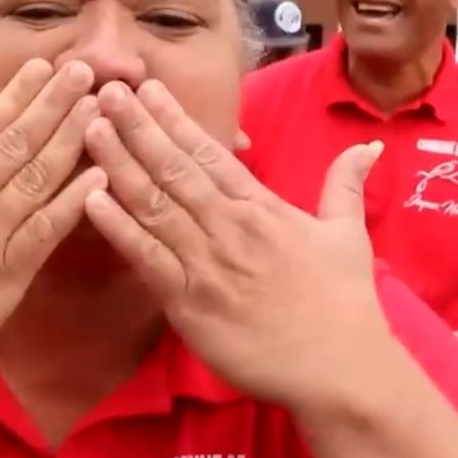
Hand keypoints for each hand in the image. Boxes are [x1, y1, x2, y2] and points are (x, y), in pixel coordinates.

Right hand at [0, 59, 106, 381]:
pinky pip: (44, 234)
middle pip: (17, 144)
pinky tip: (99, 179)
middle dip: (53, 104)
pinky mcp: (3, 278)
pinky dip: (72, 205)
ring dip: (71, 142)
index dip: (16, 96)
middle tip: (85, 69)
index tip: (43, 67)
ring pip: (37, 180)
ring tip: (100, 108)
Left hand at [83, 80, 387, 407]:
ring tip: (89, 129)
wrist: (340, 370)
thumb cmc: (344, 304)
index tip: (147, 88)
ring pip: (154, 205)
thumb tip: (368, 144)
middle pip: (175, 169)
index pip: (211, 154)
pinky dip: (118, 228)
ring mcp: (206, 264)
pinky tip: (90, 199)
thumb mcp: (348, 235)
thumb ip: (344, 185)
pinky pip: (147, 258)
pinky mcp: (189, 303)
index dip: (175, 119)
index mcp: (261, 208)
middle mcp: (229, 227)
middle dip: (137, 127)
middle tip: (104, 90)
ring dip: (119, 165)